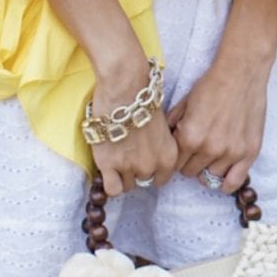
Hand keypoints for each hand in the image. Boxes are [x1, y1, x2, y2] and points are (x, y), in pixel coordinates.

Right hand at [89, 55, 179, 198]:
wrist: (124, 86)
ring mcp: (130, 166)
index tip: (141, 160)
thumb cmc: (142, 98)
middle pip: (143, 182)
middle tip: (126, 154)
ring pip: (127, 186)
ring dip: (120, 173)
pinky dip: (109, 181)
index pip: (161, 179)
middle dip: (135, 171)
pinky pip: (112, 189)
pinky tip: (106, 167)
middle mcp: (152, 164)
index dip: (150, 171)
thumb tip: (151, 153)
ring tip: (114, 154)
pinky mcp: (109, 164)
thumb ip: (160, 145)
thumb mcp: (162, 124)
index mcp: (169, 155)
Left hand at [167, 50, 270, 193]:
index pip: (174, 163)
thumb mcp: (184, 103)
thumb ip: (172, 126)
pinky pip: (234, 182)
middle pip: (190, 172)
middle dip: (190, 162)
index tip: (180, 151)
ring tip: (211, 153)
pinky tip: (222, 173)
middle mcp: (209, 149)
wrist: (241, 73)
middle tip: (196, 149)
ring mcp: (231, 153)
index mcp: (190, 137)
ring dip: (208, 167)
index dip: (176, 156)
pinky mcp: (249, 153)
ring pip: (210, 177)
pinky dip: (226, 182)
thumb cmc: (211, 85)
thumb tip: (163, 143)